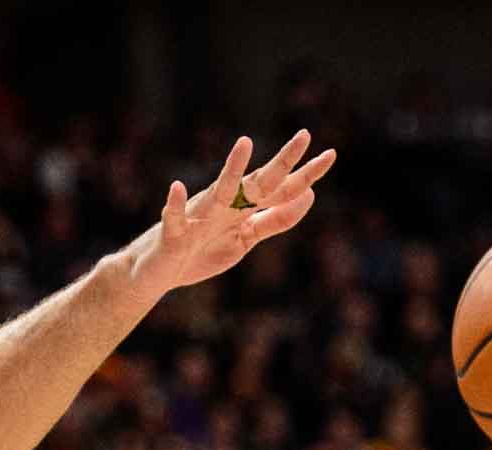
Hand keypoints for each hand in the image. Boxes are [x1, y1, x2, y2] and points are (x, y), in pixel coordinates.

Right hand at [125, 130, 335, 294]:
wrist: (160, 271)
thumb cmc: (203, 250)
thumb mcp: (247, 239)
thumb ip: (276, 219)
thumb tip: (310, 194)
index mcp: (243, 209)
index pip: (280, 189)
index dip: (305, 175)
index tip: (331, 154)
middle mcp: (224, 206)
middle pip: (258, 183)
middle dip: (281, 162)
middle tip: (304, 136)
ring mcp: (199, 217)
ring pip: (219, 191)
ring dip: (231, 169)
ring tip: (244, 144)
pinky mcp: (173, 233)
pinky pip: (173, 217)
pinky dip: (174, 204)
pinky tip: (177, 188)